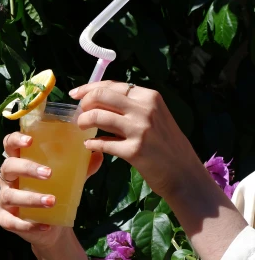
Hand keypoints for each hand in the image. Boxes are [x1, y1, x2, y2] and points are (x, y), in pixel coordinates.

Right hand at [0, 131, 102, 247]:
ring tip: (52, 201)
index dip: (16, 140)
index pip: (9, 144)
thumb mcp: (68, 179)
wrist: (52, 227)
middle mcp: (8, 178)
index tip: (30, 140)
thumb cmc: (56, 194)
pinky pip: (11, 221)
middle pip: (8, 167)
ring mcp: (3, 199)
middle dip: (27, 168)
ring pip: (10, 195)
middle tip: (49, 174)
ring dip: (30, 198)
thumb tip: (98, 154)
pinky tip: (44, 224)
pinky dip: (27, 224)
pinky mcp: (5, 219)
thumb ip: (81, 168)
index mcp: (19, 162)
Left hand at [70, 80, 203, 200]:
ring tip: (82, 127)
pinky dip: (92, 144)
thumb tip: (99, 99)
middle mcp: (145, 110)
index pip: (113, 86)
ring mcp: (139, 130)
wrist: (184, 173)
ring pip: (98, 116)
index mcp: (150, 97)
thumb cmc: (167, 144)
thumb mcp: (156, 116)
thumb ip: (133, 106)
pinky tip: (90, 145)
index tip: (75, 94)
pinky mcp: (134, 151)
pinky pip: (103, 143)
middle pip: (102, 96)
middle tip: (79, 113)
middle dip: (84, 103)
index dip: (89, 88)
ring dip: (84, 121)